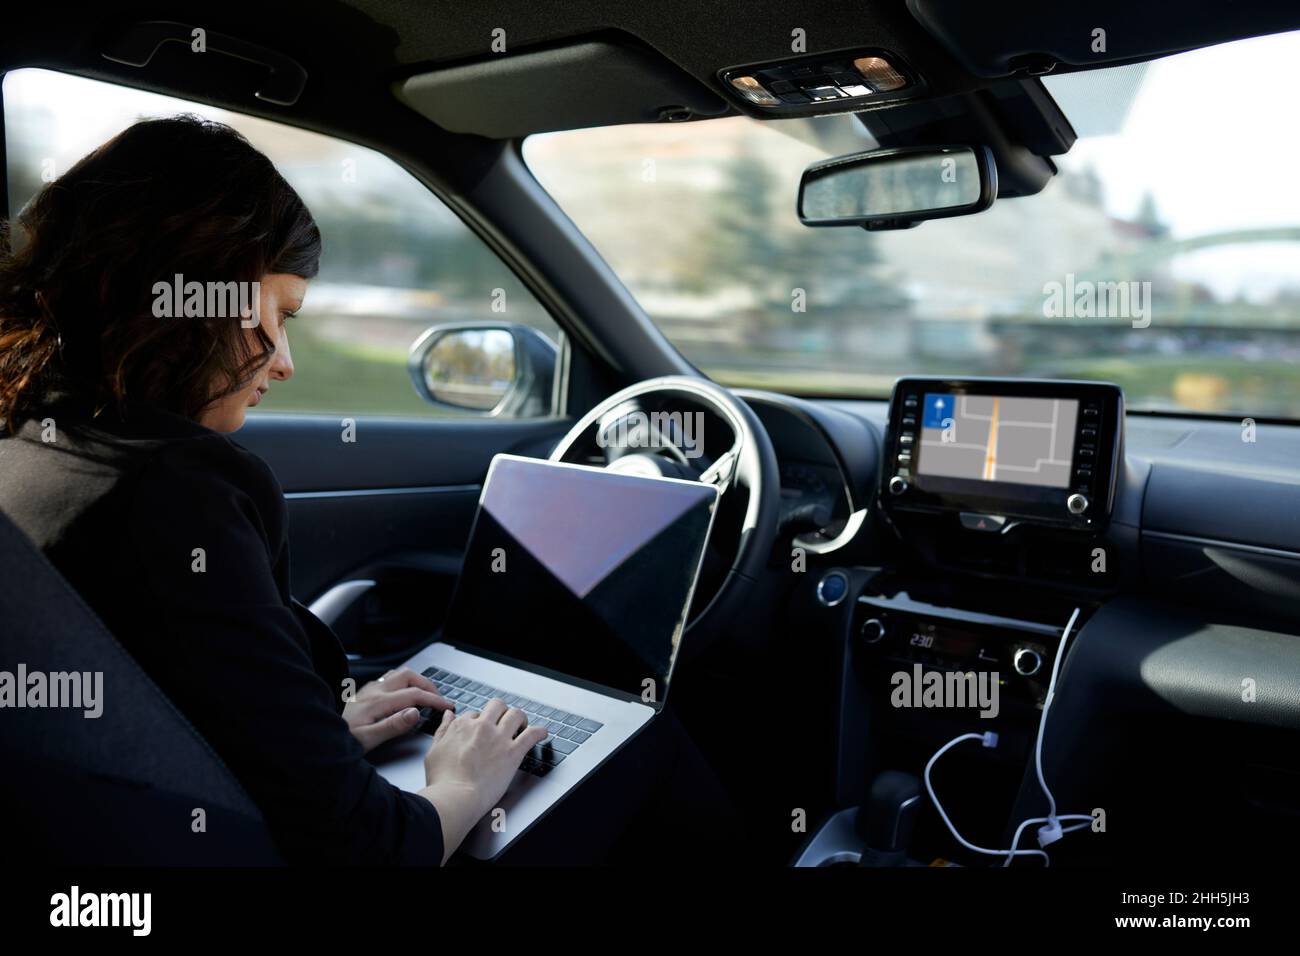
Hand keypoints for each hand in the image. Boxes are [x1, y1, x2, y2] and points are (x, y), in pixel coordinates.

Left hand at [343, 667, 449, 752]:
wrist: (320, 736)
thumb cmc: (343, 740)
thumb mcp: (369, 739)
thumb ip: (393, 725)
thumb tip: (415, 713)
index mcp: (378, 702)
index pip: (414, 694)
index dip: (434, 699)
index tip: (447, 706)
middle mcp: (374, 691)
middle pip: (409, 676)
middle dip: (428, 685)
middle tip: (438, 699)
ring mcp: (369, 689)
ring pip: (399, 673)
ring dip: (416, 681)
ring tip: (425, 694)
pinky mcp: (365, 692)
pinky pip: (389, 678)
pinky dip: (404, 682)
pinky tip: (404, 693)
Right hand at [419, 699, 547, 862]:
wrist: (456, 797)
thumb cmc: (443, 781)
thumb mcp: (433, 751)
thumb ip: (443, 731)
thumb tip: (448, 716)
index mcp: (462, 726)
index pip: (475, 714)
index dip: (480, 722)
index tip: (483, 730)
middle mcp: (482, 727)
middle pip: (497, 706)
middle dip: (502, 712)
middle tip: (505, 722)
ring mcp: (499, 738)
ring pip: (516, 714)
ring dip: (521, 718)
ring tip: (522, 726)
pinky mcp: (513, 752)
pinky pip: (532, 734)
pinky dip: (540, 732)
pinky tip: (542, 733)